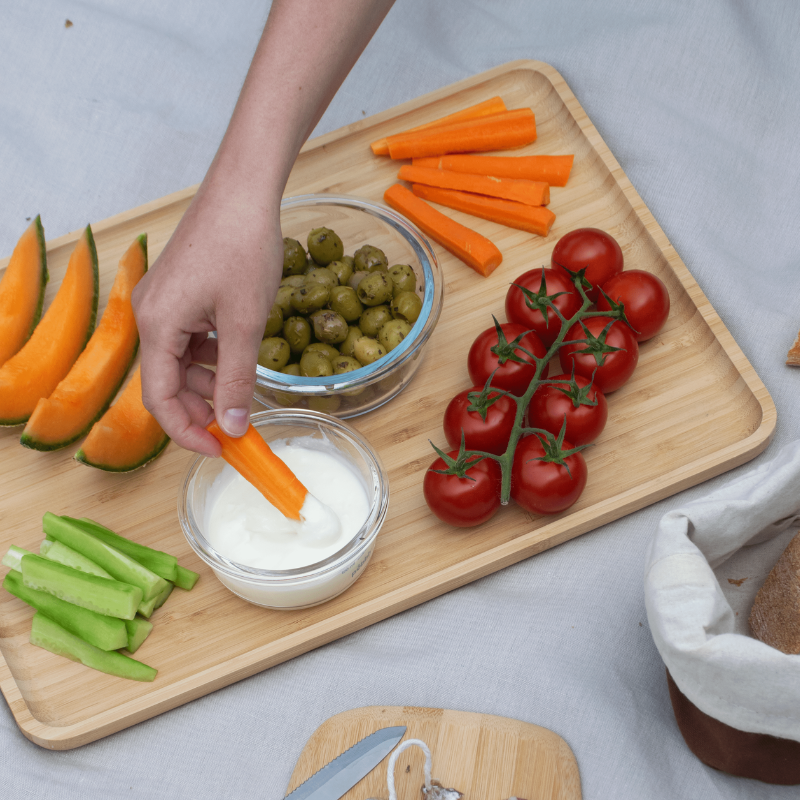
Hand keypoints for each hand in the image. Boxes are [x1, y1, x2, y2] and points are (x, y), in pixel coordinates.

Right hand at [132, 192, 281, 455]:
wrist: (244, 190)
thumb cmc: (243, 248)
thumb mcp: (245, 323)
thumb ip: (237, 379)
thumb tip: (234, 426)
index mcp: (156, 325)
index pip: (159, 399)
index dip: (187, 431)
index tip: (220, 449)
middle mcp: (149, 314)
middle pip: (166, 381)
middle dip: (200, 407)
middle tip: (237, 424)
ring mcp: (163, 301)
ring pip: (179, 360)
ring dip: (208, 382)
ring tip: (241, 391)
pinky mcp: (179, 291)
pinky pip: (187, 337)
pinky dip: (210, 356)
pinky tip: (235, 358)